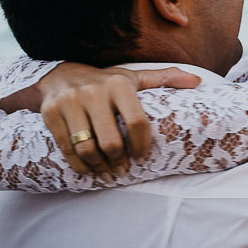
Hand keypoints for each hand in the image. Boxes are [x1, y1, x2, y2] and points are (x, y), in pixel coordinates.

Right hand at [39, 64, 201, 178]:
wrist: (58, 74)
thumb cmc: (104, 81)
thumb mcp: (133, 77)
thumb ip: (163, 78)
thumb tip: (197, 80)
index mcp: (119, 83)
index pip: (138, 122)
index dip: (142, 146)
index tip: (142, 158)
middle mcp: (93, 91)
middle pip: (111, 142)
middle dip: (119, 162)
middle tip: (123, 170)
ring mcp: (69, 102)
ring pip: (87, 148)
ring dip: (99, 167)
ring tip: (107, 174)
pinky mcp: (49, 113)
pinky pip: (67, 148)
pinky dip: (79, 165)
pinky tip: (88, 169)